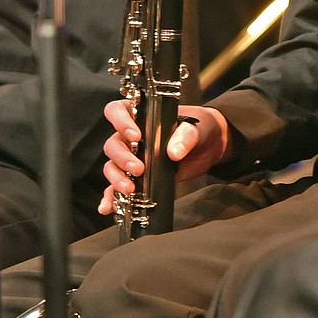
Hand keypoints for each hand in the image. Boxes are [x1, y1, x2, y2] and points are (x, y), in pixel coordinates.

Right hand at [98, 99, 230, 214]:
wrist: (209, 146)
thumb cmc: (198, 128)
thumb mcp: (195, 128)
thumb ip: (185, 136)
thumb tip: (174, 152)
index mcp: (142, 116)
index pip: (118, 111)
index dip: (121, 122)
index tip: (136, 136)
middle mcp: (131, 136)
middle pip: (113, 144)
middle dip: (122, 158)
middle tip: (139, 168)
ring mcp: (133, 158)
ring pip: (112, 166)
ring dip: (117, 178)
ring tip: (130, 189)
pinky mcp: (138, 178)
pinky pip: (116, 187)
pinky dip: (111, 197)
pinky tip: (108, 206)